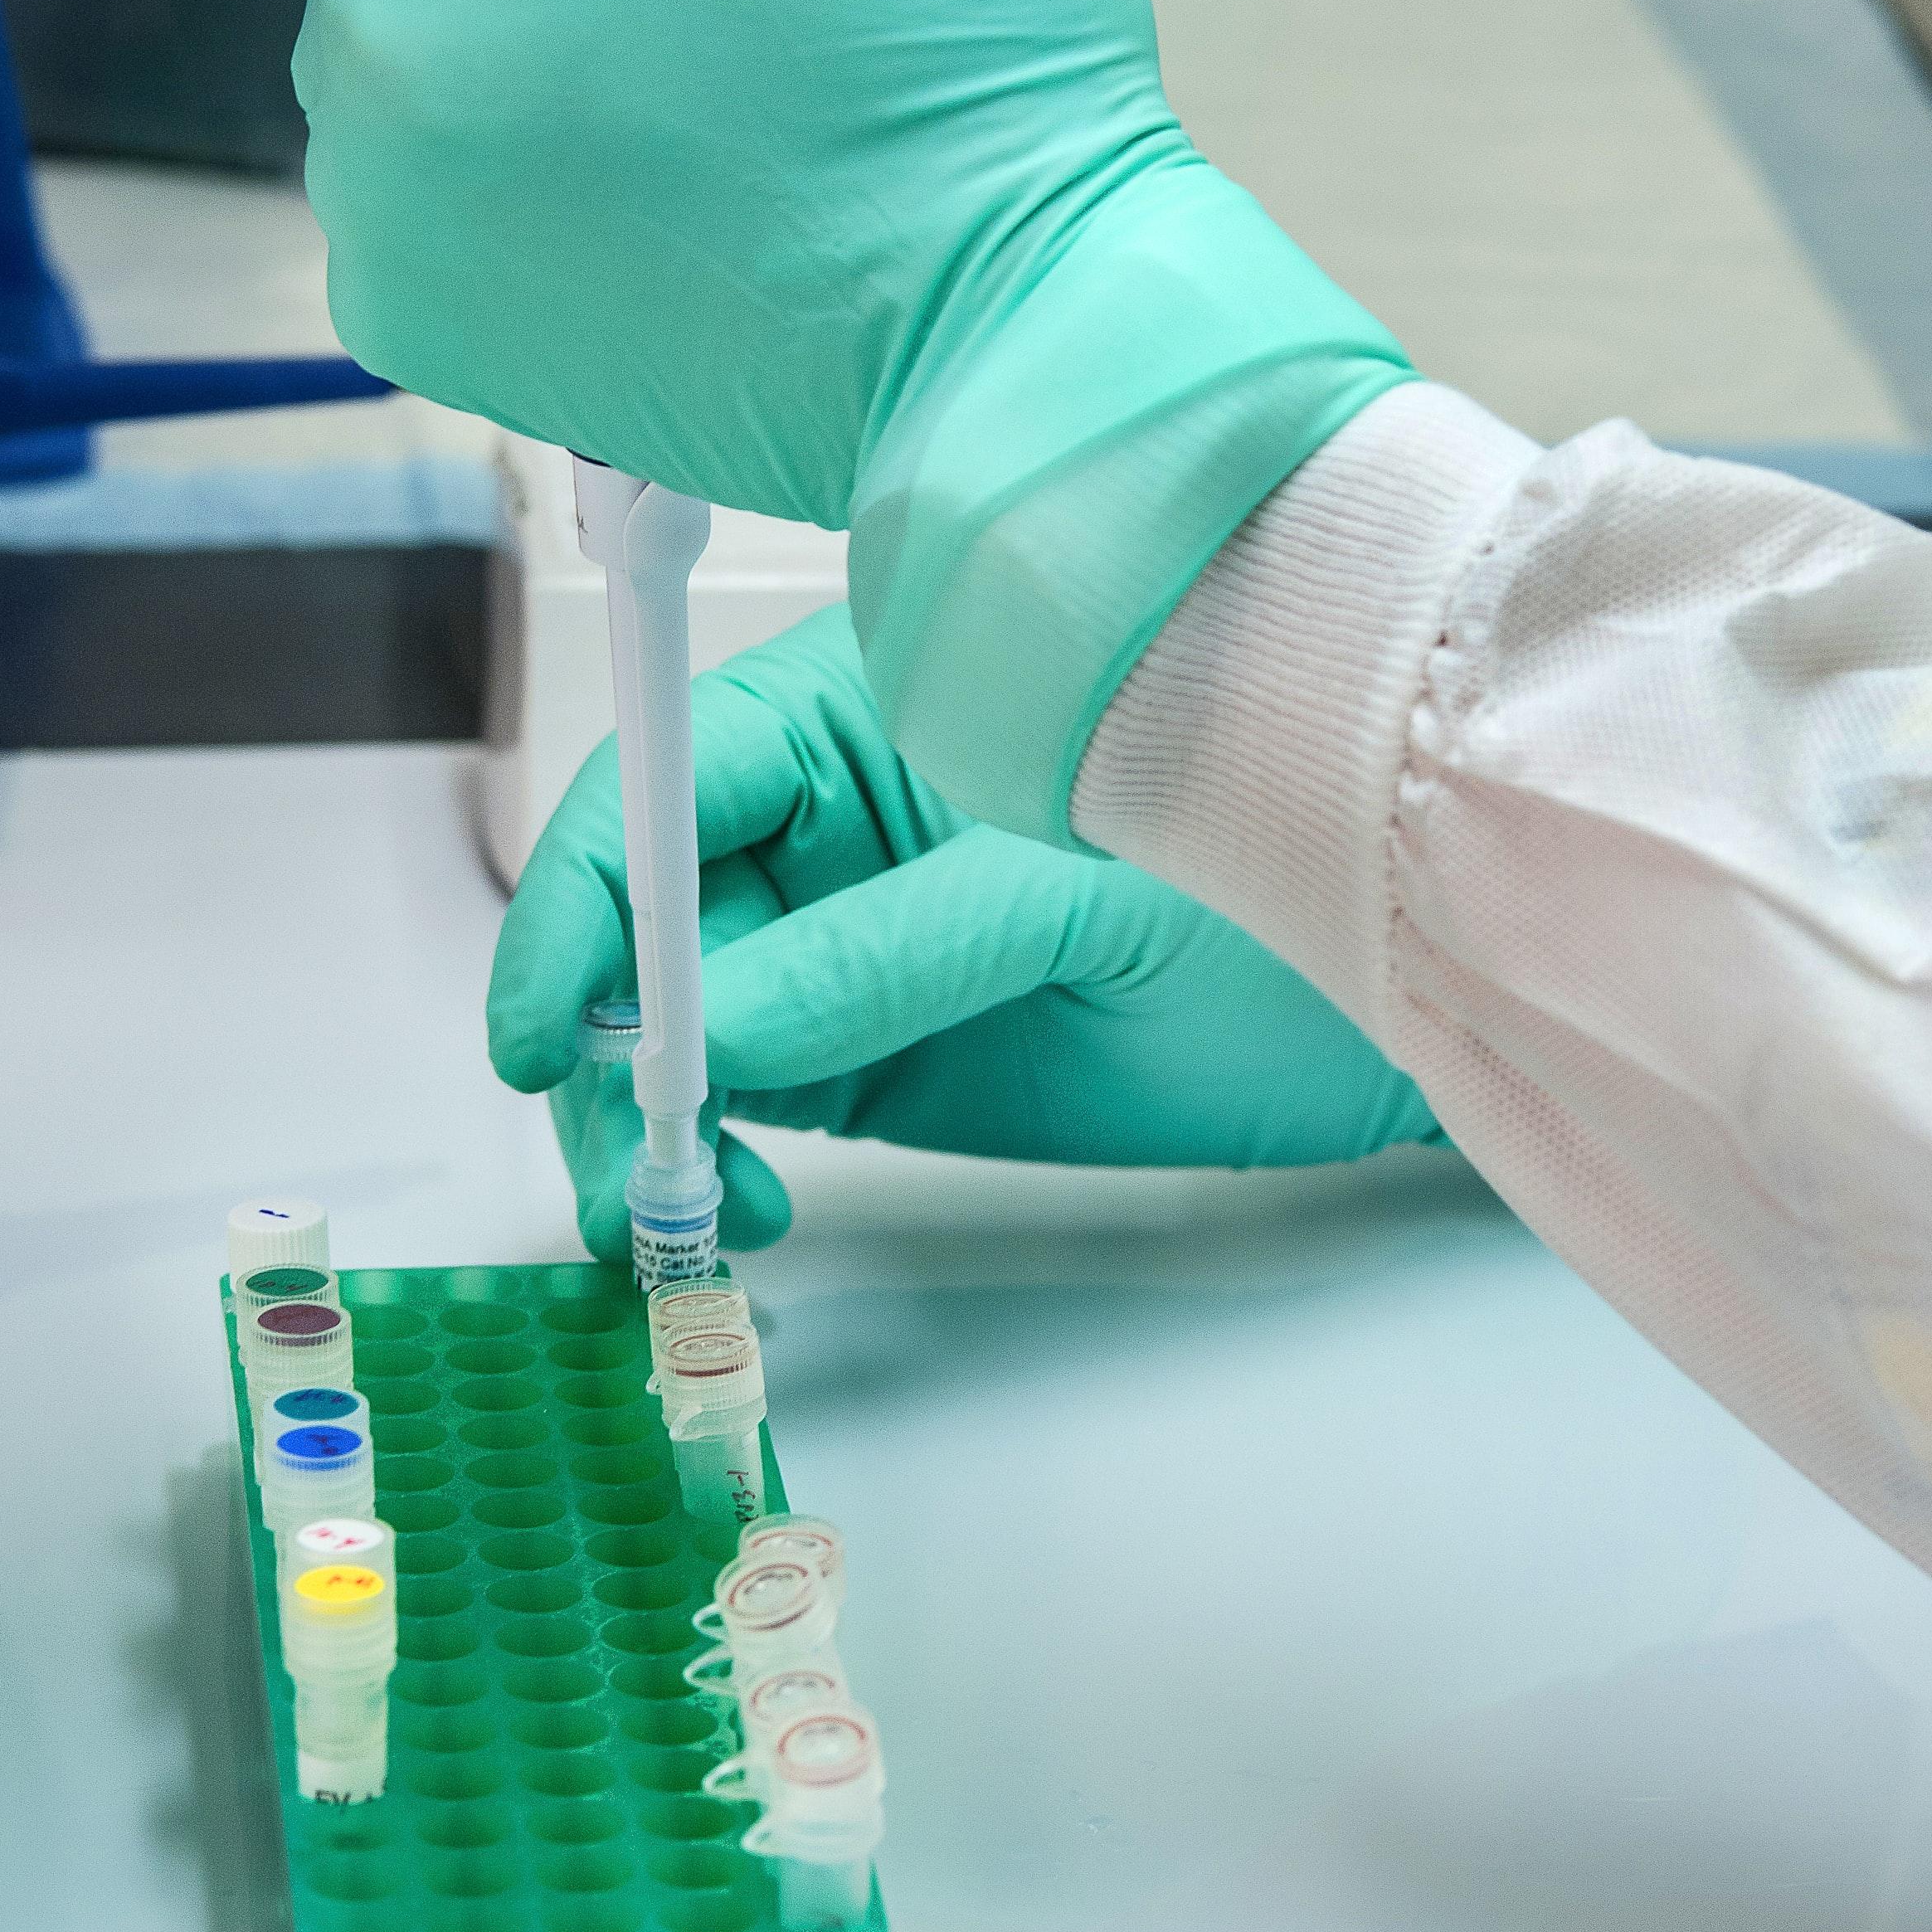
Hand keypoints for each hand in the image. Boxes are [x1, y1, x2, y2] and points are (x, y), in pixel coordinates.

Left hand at [293, 0, 1407, 844]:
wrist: (1001, 348)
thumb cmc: (980, 50)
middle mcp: (389, 20)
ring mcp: (379, 179)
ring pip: (367, 18)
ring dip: (471, 14)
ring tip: (659, 76)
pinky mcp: (397, 305)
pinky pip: (380, 171)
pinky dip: (468, 161)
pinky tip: (614, 183)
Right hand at [488, 609, 1437, 1259]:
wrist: (1388, 986)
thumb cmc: (1259, 867)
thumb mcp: (1068, 894)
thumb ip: (884, 955)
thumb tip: (704, 1035)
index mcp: (854, 716)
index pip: (662, 790)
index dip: (578, 903)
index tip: (543, 1029)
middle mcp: (819, 827)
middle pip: (637, 923)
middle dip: (599, 1049)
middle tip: (623, 1170)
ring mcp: (837, 946)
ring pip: (670, 1031)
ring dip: (638, 1130)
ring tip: (684, 1215)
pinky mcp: (869, 1056)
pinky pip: (740, 1104)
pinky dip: (704, 1166)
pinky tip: (735, 1215)